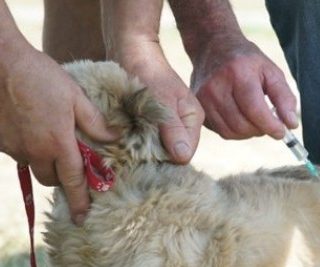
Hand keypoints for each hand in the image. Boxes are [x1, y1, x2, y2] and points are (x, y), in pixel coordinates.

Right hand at [0, 47, 118, 223]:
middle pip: (49, 178)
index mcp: (58, 144)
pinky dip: (15, 140)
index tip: (81, 218)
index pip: (73, 181)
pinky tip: (15, 116)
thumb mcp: (74, 95)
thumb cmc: (39, 75)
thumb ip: (94, 122)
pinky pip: (9, 149)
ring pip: (27, 162)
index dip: (79, 200)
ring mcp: (10, 148)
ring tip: (35, 122)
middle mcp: (33, 152)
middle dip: (57, 172)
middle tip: (60, 152)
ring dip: (35, 153)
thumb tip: (114, 138)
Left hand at [111, 41, 204, 163]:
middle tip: (135, 147)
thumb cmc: (148, 73)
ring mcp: (168, 127)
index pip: (186, 154)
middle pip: (172, 155)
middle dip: (155, 155)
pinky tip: (126, 138)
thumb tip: (183, 157)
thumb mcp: (162, 101)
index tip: (147, 153)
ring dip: (143, 149)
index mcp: (193, 120)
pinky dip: (136, 143)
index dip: (168, 158)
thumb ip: (172, 128)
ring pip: (158, 151)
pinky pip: (147, 143)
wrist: (131, 55)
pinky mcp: (153, 126)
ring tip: (129, 142)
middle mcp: (184, 127)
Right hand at [190, 38, 297, 139]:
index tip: (281, 131)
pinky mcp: (199, 108)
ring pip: (230, 132)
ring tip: (255, 120)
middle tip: (268, 122)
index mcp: (237, 72)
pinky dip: (235, 131)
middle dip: (260, 129)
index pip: (255, 109)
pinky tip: (240, 118)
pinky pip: (221, 131)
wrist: (213, 47)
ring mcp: (203, 98)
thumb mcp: (270, 71)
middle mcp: (216, 86)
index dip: (270, 125)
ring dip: (248, 133)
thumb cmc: (247, 61)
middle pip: (242, 125)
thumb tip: (291, 124)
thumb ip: (284, 97)